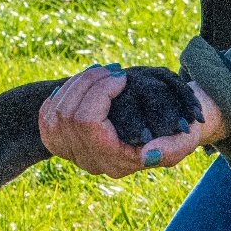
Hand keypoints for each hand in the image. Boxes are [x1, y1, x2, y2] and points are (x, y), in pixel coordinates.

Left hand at [39, 65, 221, 177]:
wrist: (164, 130)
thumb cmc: (176, 132)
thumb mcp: (183, 140)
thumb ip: (170, 150)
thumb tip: (148, 154)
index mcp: (116, 161)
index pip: (88, 124)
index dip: (99, 93)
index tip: (121, 76)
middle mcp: (91, 162)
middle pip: (68, 116)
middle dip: (87, 83)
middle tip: (111, 68)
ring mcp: (75, 154)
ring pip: (55, 114)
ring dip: (75, 85)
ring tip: (99, 71)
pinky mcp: (64, 143)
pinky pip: (47, 119)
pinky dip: (60, 96)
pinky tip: (80, 84)